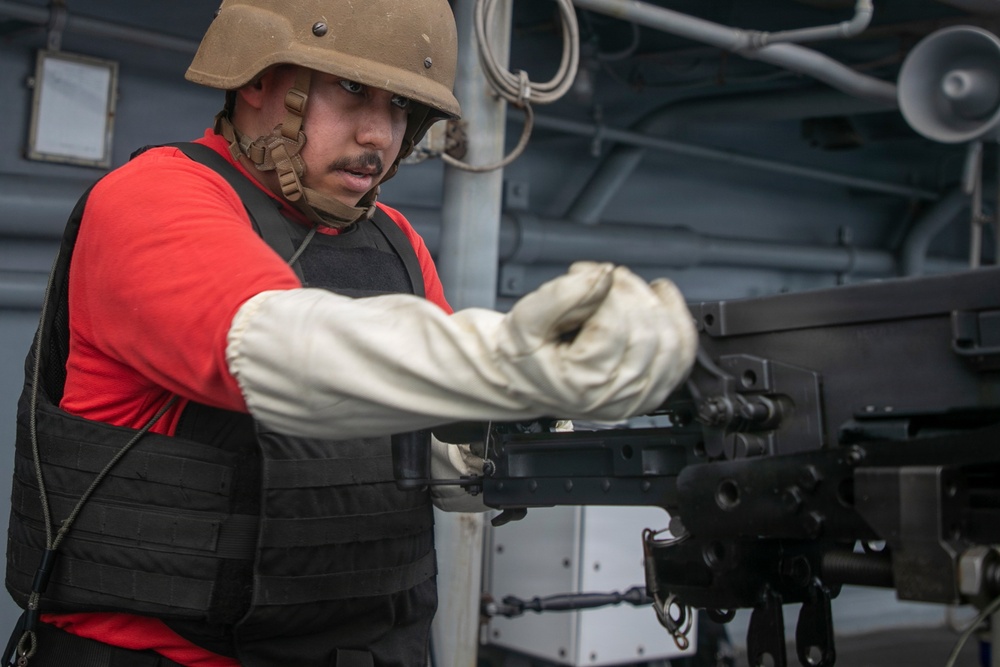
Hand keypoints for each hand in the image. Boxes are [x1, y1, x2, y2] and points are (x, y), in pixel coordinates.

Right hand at [496, 262, 697, 420]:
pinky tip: (661, 300)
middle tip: (604, 277)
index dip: (602, 291)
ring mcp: (640, 396)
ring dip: (651, 302)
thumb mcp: (525, 319)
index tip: (584, 274)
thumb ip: (561, 295)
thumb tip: (601, 276)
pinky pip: (683, 355)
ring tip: (625, 288)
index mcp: (584, 384)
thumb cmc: (523, 355)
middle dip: (628, 292)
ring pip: (670, 342)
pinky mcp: (654, 390)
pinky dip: (678, 322)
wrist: (523, 378)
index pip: (613, 328)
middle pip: (646, 333)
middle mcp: (617, 396)